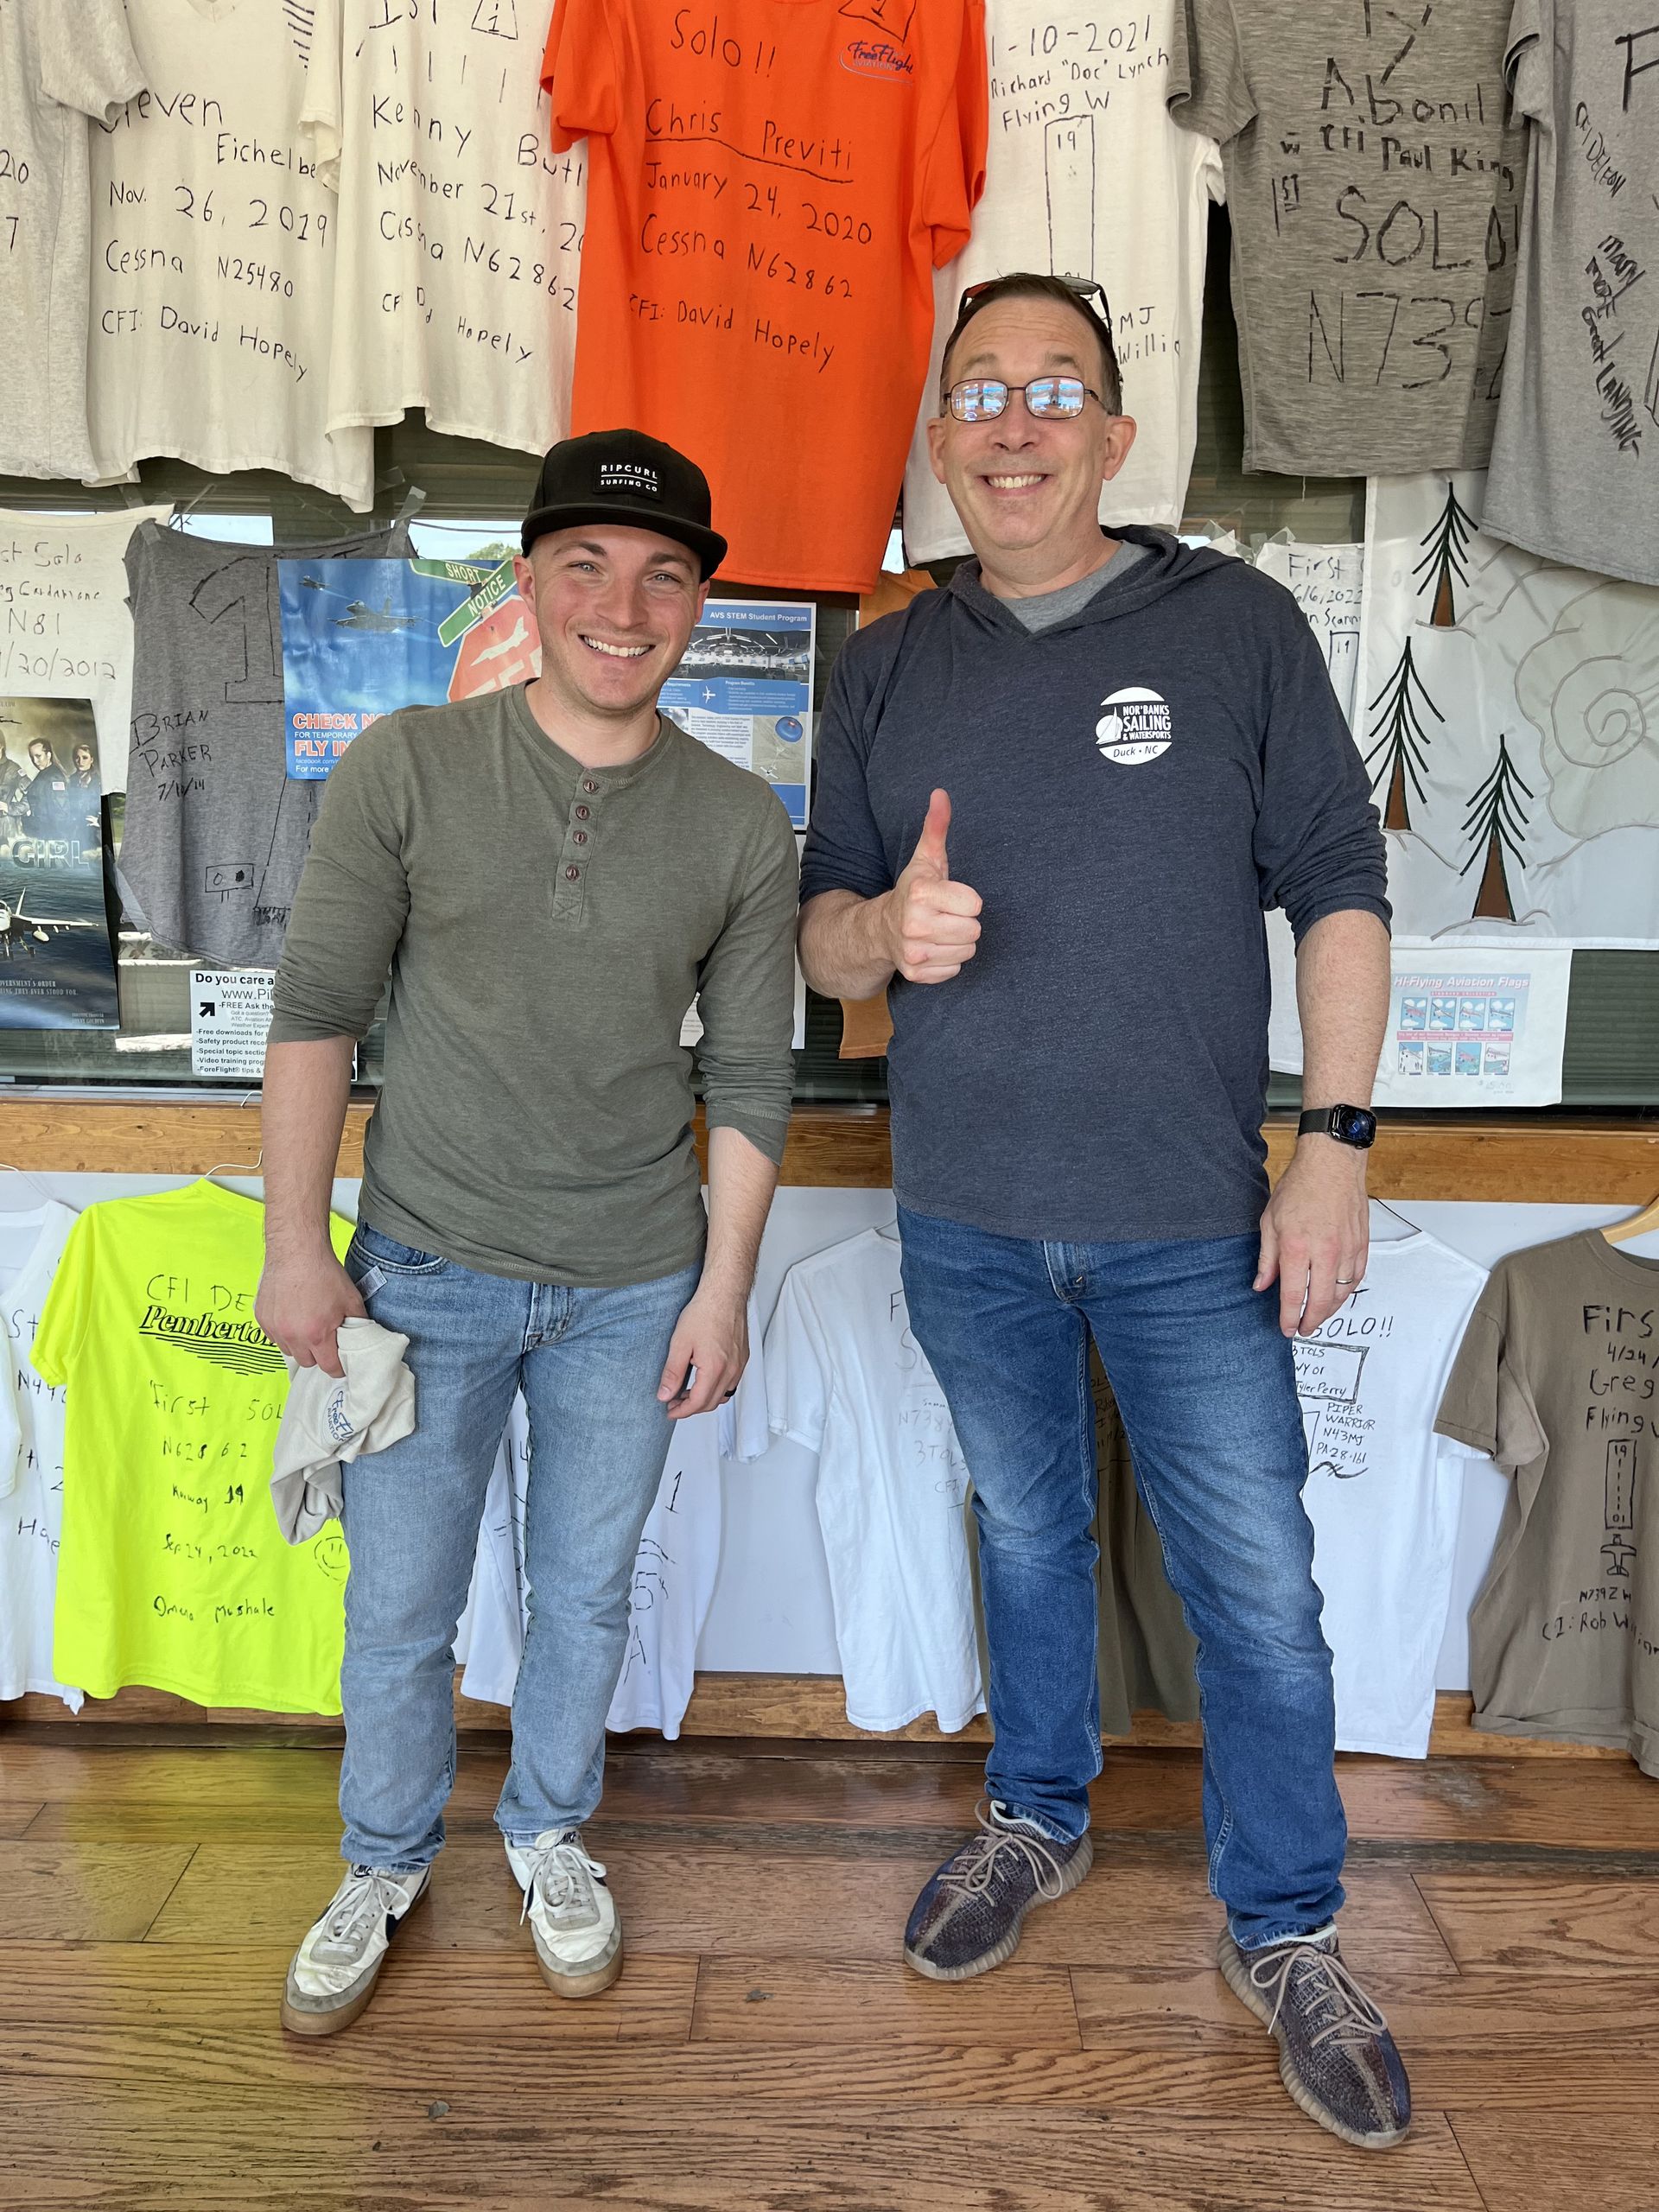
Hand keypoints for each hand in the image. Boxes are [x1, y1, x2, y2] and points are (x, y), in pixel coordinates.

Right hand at [255, 1250, 365, 1375]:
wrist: (297, 1251)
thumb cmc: (325, 1273)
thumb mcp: (351, 1300)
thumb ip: (358, 1324)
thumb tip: (362, 1339)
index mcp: (317, 1335)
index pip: (329, 1367)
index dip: (338, 1366)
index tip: (340, 1361)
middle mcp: (293, 1336)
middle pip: (307, 1362)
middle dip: (318, 1355)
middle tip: (324, 1338)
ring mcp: (275, 1328)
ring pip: (289, 1350)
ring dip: (299, 1344)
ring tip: (307, 1325)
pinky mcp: (262, 1318)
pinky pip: (274, 1336)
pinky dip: (283, 1332)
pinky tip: (292, 1316)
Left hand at [656, 1282, 748, 1420]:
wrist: (724, 1294)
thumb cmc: (704, 1313)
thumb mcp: (680, 1343)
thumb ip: (672, 1373)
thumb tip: (664, 1395)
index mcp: (715, 1369)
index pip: (697, 1403)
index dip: (681, 1411)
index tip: (669, 1411)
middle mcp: (731, 1370)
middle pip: (711, 1403)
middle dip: (691, 1408)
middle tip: (673, 1402)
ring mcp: (740, 1365)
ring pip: (723, 1395)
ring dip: (705, 1399)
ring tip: (686, 1392)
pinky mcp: (743, 1358)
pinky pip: (731, 1383)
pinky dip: (717, 1389)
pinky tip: (704, 1380)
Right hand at [883, 789, 982, 984]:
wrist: (879, 929)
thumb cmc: (912, 893)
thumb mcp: (926, 859)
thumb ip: (936, 827)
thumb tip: (940, 794)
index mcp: (920, 894)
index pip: (975, 904)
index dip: (966, 900)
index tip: (949, 897)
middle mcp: (914, 925)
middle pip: (974, 930)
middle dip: (963, 922)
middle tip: (945, 916)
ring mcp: (914, 953)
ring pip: (967, 951)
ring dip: (957, 942)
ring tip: (939, 931)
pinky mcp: (916, 974)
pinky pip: (954, 969)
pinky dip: (947, 961)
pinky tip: (933, 948)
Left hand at [1255, 1138, 1368, 1337]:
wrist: (1332, 1165)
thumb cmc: (1300, 1187)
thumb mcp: (1270, 1222)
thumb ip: (1267, 1258)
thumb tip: (1261, 1285)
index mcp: (1297, 1247)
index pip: (1292, 1295)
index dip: (1288, 1317)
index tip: (1286, 1328)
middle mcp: (1325, 1252)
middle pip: (1319, 1301)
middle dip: (1310, 1322)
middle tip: (1302, 1329)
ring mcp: (1347, 1250)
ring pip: (1341, 1294)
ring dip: (1329, 1310)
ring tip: (1317, 1316)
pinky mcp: (1362, 1245)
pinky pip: (1356, 1278)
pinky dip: (1346, 1292)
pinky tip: (1336, 1296)